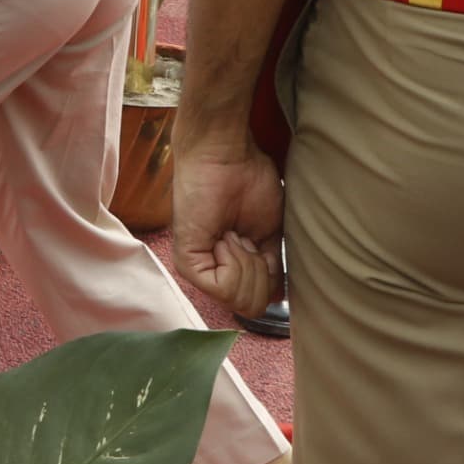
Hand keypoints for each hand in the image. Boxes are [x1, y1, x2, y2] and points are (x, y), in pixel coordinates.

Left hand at [171, 140, 284, 319]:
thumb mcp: (271, 234)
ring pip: (238, 298)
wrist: (230, 158)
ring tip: (232, 232)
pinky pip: (222, 287)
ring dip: (247, 263)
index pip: (258, 303)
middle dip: (259, 272)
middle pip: (250, 305)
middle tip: (245, 236)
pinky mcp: (187, 258)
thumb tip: (276, 298)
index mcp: (233, 265)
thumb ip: (272, 268)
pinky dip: (235, 262)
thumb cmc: (250, 184)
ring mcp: (198, 264)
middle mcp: (213, 268)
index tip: (259, 242)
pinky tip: (225, 235)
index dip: (269, 277)